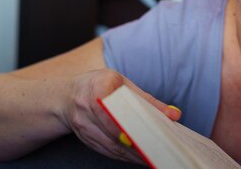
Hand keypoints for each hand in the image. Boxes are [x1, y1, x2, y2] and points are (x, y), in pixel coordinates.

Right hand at [61, 69, 181, 163]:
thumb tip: (174, 114)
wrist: (66, 96)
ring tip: (156, 156)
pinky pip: (109, 152)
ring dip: (135, 154)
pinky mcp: (87, 140)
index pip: (116, 108)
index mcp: (97, 88)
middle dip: (139, 143)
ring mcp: (84, 127)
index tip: (150, 132)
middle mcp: (87, 109)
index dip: (132, 123)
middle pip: (116, 132)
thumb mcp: (121, 82)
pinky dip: (126, 156)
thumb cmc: (98, 84)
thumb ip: (147, 99)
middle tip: (161, 149)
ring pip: (112, 146)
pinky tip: (141, 157)